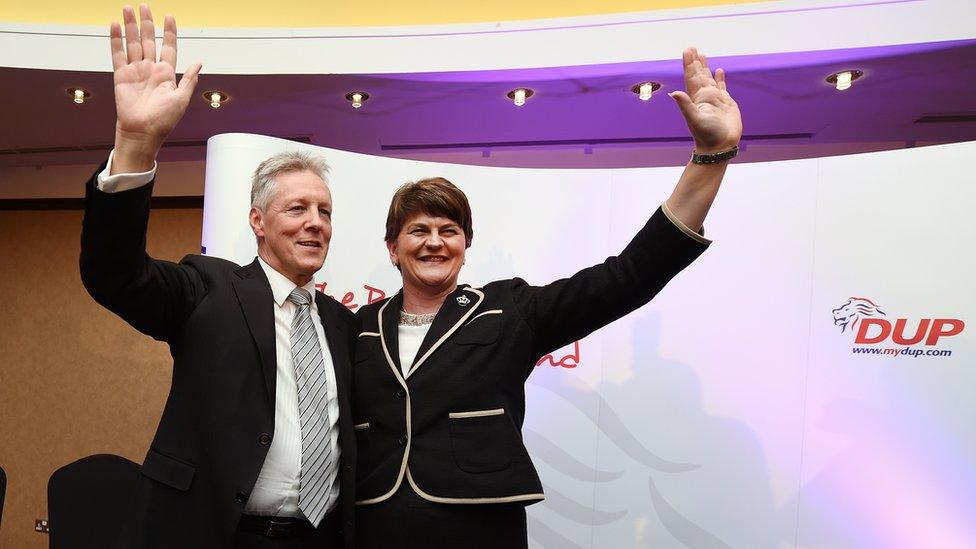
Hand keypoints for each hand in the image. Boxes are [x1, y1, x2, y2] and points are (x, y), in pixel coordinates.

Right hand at [110, 4, 200, 171]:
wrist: (143, 132)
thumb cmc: (164, 120)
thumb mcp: (181, 98)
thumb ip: (189, 79)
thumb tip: (199, 63)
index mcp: (166, 74)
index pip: (168, 47)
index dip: (169, 32)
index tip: (169, 16)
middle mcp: (150, 69)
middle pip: (149, 40)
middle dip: (147, 22)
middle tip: (144, 5)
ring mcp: (135, 71)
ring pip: (133, 43)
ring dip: (130, 26)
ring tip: (128, 8)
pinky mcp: (121, 75)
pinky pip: (118, 54)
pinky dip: (116, 40)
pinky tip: (115, 25)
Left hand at [670, 47, 741, 152]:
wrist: (720, 147)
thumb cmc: (707, 135)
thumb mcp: (695, 119)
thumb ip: (685, 105)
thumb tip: (674, 93)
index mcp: (696, 98)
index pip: (691, 77)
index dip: (689, 64)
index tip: (688, 51)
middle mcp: (704, 96)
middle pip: (698, 75)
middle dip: (695, 62)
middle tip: (692, 48)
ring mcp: (715, 99)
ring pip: (709, 79)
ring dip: (705, 67)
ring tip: (702, 55)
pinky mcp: (726, 103)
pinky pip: (722, 87)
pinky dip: (720, 78)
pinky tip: (719, 70)